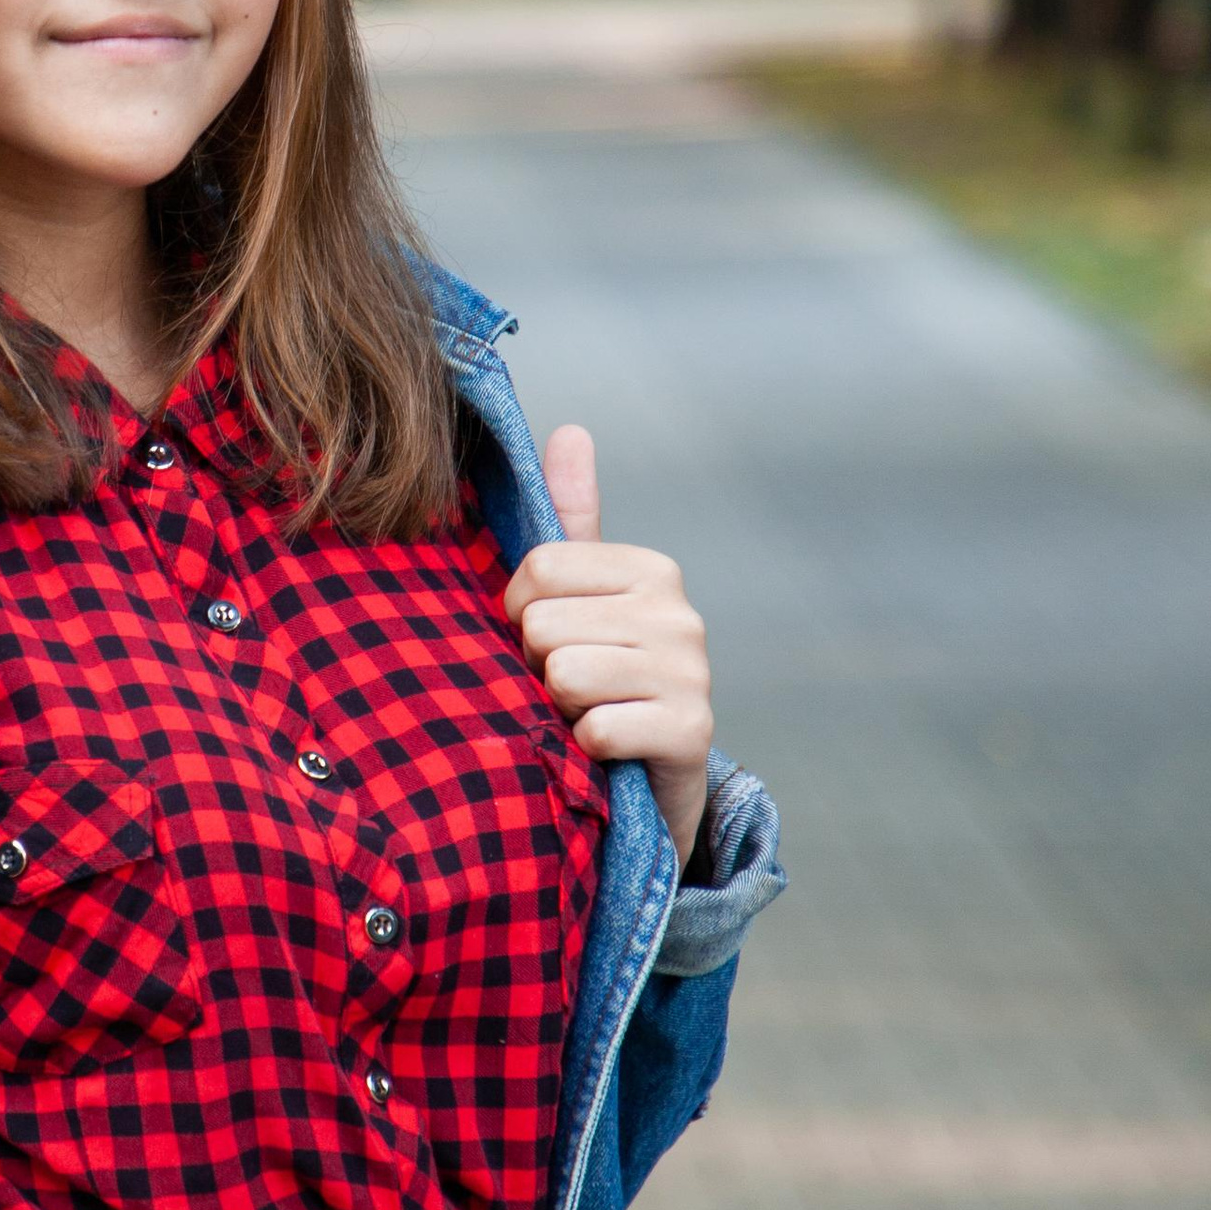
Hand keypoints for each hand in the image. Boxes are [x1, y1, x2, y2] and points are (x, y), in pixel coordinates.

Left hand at [504, 423, 713, 868]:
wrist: (651, 779)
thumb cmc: (601, 678)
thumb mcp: (582, 599)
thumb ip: (570, 519)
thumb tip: (569, 429)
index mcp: (650, 569)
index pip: (537, 567)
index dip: (517, 612)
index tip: (537, 639)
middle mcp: (680, 612)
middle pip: (544, 624)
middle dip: (537, 665)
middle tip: (566, 687)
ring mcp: (693, 672)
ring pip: (565, 675)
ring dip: (558, 708)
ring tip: (584, 713)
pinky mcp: (692, 732)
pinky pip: (597, 727)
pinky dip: (586, 747)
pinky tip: (604, 749)